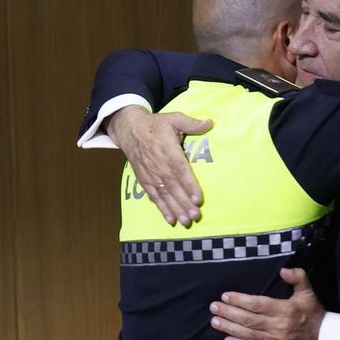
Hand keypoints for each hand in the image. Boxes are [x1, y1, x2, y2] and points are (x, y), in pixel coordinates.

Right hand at [107, 106, 211, 225]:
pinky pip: (154, 196)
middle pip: (173, 187)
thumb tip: (210, 123)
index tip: (198, 198)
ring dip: (175, 209)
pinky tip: (171, 218)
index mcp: (167, 149)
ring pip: (164, 194)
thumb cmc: (155, 125)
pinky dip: (162, 208)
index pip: (180, 170)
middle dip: (184, 203)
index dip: (189, 185)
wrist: (130, 130)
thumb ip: (191, 123)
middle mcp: (158, 165)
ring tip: (185, 221)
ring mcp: (150, 174)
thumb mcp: (174, 118)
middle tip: (195, 216)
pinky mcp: (145, 180)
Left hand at [209, 267, 323, 339]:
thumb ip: (298, 278)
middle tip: (213, 308)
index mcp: (285, 309)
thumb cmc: (314, 314)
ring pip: (248, 333)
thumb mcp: (308, 293)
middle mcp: (278, 326)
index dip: (240, 300)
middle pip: (249, 319)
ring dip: (229, 328)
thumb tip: (284, 270)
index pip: (257, 304)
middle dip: (229, 313)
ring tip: (214, 322)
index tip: (225, 296)